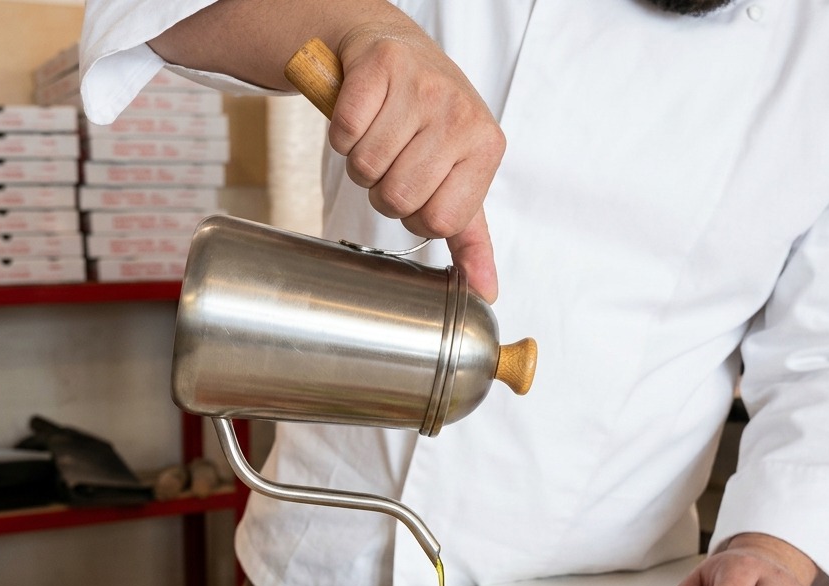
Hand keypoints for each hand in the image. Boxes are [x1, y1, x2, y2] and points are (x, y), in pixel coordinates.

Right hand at [331, 26, 504, 301]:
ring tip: (377, 138)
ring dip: (361, 163)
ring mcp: (423, 87)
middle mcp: (460, 115)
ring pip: (368, 168)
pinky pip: (345, 132)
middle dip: (384, 191)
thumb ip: (470, 239)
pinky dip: (342, 132)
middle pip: (399, 197)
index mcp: (486, 149)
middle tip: (393, 162)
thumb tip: (484, 292)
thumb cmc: (428, 122)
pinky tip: (361, 116)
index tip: (419, 186)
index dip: (415, 214)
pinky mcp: (382, 66)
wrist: (395, 49)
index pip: (439, 222)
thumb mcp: (458, 178)